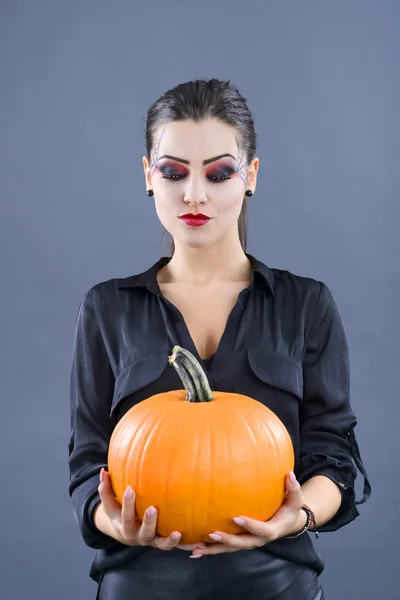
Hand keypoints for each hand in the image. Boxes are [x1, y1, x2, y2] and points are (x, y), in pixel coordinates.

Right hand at [97, 468, 206, 552]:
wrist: (126, 533)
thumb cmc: (119, 512)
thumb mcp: (110, 503)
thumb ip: (106, 488)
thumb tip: (103, 470)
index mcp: (125, 526)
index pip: (125, 515)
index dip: (127, 503)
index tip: (130, 488)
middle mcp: (139, 537)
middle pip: (143, 532)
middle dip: (148, 522)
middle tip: (153, 508)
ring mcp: (153, 541)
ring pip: (161, 544)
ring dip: (169, 540)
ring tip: (177, 533)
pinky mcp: (164, 542)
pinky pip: (177, 547)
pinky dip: (187, 546)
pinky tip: (199, 542)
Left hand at [189, 471, 305, 557]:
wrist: (286, 523)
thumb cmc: (289, 509)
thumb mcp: (295, 500)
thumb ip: (293, 488)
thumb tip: (290, 474)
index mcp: (271, 531)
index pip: (260, 530)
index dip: (249, 525)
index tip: (237, 518)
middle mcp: (258, 540)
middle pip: (241, 543)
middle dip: (227, 540)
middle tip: (212, 534)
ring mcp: (248, 542)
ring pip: (230, 549)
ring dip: (213, 549)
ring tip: (197, 549)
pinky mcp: (240, 542)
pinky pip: (225, 547)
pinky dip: (210, 550)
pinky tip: (195, 550)